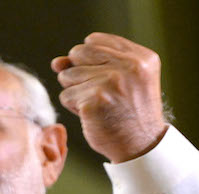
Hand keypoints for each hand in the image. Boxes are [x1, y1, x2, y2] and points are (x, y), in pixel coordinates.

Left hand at [51, 32, 168, 162]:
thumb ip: (89, 64)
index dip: (88, 60)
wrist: (140, 146)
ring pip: (68, 76)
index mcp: (141, 57)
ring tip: (98, 105)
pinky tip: (92, 116)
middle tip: (98, 93)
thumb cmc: (127, 113)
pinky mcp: (95, 100)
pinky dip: (74, 108)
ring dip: (76, 93)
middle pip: (78, 54)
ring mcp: (112, 82)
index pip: (94, 41)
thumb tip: (57, 62)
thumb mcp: (119, 80)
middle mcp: (130, 66)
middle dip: (78, 73)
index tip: (103, 78)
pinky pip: (66, 96)